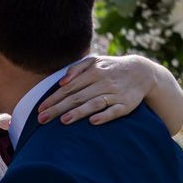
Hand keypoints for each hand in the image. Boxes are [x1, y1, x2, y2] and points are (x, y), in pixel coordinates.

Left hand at [37, 56, 156, 125]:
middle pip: (77, 97)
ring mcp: (115, 94)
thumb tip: (62, 82)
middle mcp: (102, 82)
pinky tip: (93, 122)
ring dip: (79, 112)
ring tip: (64, 120)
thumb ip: (77, 69)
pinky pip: (114, 111)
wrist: (142, 72)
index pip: (68, 88)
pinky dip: (104, 116)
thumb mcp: (95, 61)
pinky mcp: (126, 104)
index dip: (53, 98)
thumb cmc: (111, 68)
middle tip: (42, 119)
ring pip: (93, 103)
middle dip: (58, 108)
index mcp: (93, 72)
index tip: (40, 109)